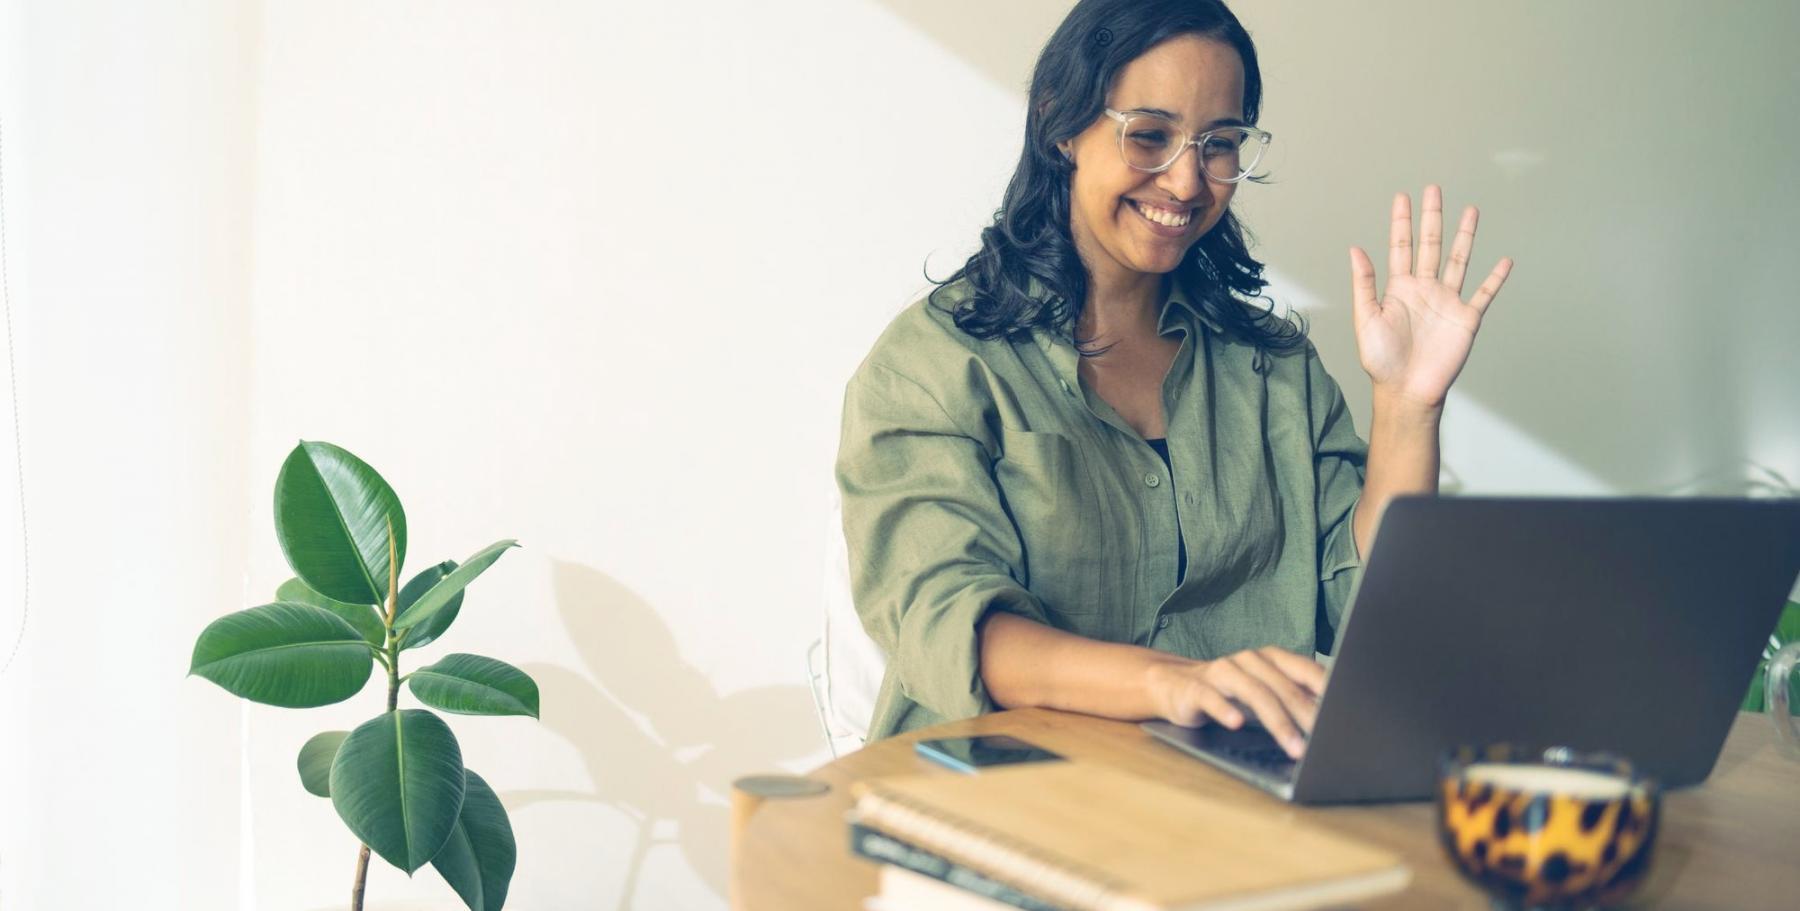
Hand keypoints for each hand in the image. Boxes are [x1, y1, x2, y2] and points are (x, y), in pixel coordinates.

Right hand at [1145, 647, 1326, 758]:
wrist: (1175, 686)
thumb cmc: (1230, 695)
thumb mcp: (1266, 695)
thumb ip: (1295, 700)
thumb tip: (1337, 719)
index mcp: (1272, 659)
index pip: (1306, 669)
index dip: (1327, 689)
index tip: (1348, 711)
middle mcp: (1249, 660)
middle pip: (1284, 687)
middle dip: (1307, 716)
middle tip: (1325, 741)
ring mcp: (1222, 671)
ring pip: (1254, 694)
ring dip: (1278, 723)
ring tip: (1294, 748)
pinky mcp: (1196, 687)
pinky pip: (1212, 698)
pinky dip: (1225, 710)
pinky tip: (1236, 724)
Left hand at [1349, 185, 1513, 410]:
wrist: (1407, 390)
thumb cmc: (1382, 360)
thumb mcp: (1367, 318)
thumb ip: (1364, 284)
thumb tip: (1355, 250)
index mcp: (1400, 288)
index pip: (1401, 246)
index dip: (1402, 222)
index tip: (1403, 197)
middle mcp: (1425, 290)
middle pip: (1432, 245)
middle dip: (1432, 218)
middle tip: (1434, 190)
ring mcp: (1447, 302)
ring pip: (1459, 260)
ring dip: (1465, 236)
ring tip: (1471, 210)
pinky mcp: (1466, 318)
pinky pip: (1484, 293)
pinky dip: (1495, 278)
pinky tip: (1504, 261)